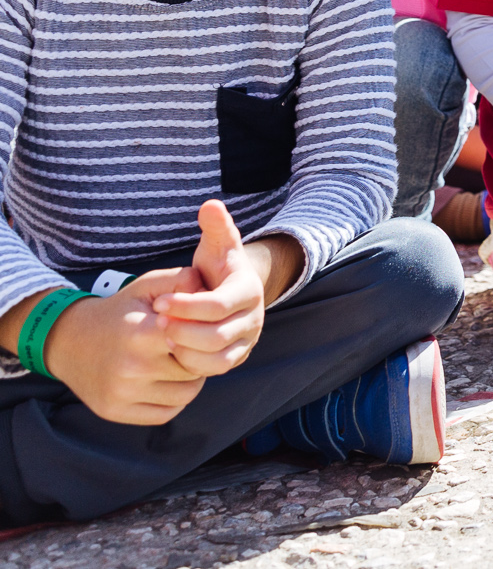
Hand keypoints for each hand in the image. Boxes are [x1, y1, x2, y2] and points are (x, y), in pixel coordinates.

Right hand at [43, 274, 204, 424]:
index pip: (199, 341)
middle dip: (199, 357)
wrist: (68, 339)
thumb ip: (185, 280)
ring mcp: (122, 393)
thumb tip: (212, 294)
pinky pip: (167, 413)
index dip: (203, 334)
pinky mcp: (115, 411)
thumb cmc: (119, 311)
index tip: (196, 329)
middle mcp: (131, 366)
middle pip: (195, 368)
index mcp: (142, 333)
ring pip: (186, 394)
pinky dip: (173, 400)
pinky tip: (165, 382)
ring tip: (179, 363)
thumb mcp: (148, 285)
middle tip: (190, 347)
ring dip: (190, 380)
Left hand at [153, 200, 273, 375]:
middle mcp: (254, 318)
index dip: (186, 306)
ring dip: (185, 349)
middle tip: (156, 322)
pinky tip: (173, 348)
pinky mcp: (237, 356)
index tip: (159, 302)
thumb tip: (210, 205)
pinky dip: (191, 363)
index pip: (218, 305)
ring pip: (217, 357)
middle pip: (216, 335)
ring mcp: (247, 340)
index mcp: (249, 290)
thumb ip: (215, 226)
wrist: (230, 291)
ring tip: (163, 336)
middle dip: (183, 330)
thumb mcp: (217, 245)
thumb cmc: (217, 267)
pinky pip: (215, 368)